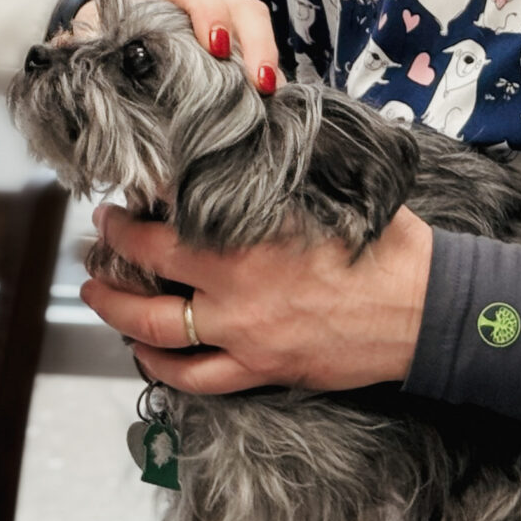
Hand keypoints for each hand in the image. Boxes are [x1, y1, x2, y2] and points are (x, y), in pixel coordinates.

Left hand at [65, 0, 282, 95]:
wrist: (107, 56)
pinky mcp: (234, 60)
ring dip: (267, 64)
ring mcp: (224, 32)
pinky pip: (260, 65)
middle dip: (254, 42)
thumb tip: (57, 54)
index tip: (214, 47)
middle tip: (259, 83)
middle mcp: (202, 9)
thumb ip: (78, 48)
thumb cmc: (102, 43)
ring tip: (271, 100)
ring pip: (258, 34)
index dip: (209, 12)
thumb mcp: (89, 43)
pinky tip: (271, 114)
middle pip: (241, 7)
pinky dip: (266, 85)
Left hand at [78, 202, 434, 394]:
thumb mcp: (330, 189)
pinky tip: (147, 355)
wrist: (424, 309)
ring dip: (119, 315)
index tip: (119, 204)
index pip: (166, 225)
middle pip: (147, 278)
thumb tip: (254, 142)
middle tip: (97, 245)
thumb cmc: (384, 244)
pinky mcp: (263, 369)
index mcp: (247, 238)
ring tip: (100, 299)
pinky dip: (164, 368)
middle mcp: (235, 289)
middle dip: (110, 262)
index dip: (131, 216)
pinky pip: (197, 379)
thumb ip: (282, 175)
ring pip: (158, 334)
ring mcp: (245, 335)